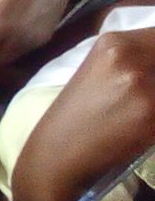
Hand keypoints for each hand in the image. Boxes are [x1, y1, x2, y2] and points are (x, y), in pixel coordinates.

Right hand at [12, 26, 154, 200]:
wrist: (55, 158)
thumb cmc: (76, 117)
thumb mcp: (102, 73)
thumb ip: (138, 57)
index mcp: (113, 42)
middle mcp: (129, 56)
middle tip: (147, 96)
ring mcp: (141, 84)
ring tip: (144, 112)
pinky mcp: (151, 113)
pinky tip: (146, 126)